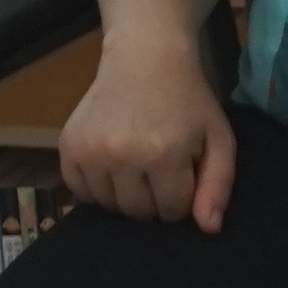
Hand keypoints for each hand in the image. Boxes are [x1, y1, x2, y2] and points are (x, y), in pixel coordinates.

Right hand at [59, 34, 236, 230]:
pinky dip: (95, 187)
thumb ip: (218, 184)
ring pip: (108, 206)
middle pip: (137, 212)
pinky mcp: (68, 147)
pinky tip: (111, 164)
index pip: (171, 212)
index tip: (182, 173)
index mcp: (163, 154)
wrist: (144, 57)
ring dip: (123, 195)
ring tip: (135, 164)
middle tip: (158, 168)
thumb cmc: (187, 99)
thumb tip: (208, 230)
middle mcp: (122, 155)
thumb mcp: (218, 136)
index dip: (181, 197)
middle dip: (152, 199)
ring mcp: (91, 151)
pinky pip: (79, 192)